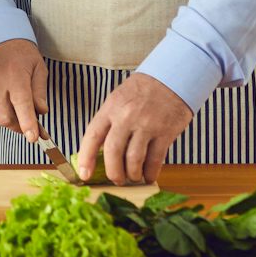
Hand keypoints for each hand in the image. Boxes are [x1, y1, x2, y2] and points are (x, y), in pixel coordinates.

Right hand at [0, 38, 48, 144]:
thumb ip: (40, 91)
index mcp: (15, 75)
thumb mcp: (38, 67)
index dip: (28, 123)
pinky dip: (1, 112)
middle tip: (33, 125)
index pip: (22, 104)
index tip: (34, 137)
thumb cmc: (19, 53)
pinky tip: (7, 101)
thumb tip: (41, 112)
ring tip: (19, 107)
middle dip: (20, 125)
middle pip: (6, 117)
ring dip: (11, 119)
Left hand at [77, 73, 193, 185]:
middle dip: (113, 172)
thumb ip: (109, 122)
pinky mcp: (165, 132)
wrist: (171, 77)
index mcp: (110, 108)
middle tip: (116, 179)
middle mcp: (126, 116)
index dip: (86, 158)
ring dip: (132, 174)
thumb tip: (98, 152)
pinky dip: (150, 172)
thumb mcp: (118, 99)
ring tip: (133, 177)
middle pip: (113, 152)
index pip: (92, 136)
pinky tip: (149, 176)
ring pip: (134, 159)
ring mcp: (147, 124)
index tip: (84, 174)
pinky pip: (155, 159)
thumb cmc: (141, 90)